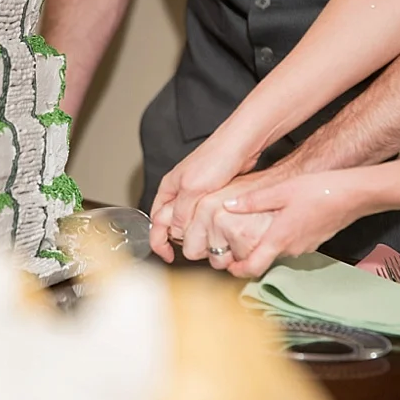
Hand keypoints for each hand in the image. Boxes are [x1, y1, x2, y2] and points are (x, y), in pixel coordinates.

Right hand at [148, 137, 257, 262]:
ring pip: (192, 221)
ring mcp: (198, 192)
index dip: (158, 241)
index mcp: (169, 188)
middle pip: (173, 223)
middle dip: (180, 239)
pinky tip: (219, 231)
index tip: (168, 256)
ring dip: (197, 233)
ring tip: (207, 243)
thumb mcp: (193, 189)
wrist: (243, 143)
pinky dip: (210, 226)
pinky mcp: (215, 193)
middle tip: (193, 250)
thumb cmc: (216, 157)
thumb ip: (181, 212)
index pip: (155, 221)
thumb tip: (174, 232)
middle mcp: (181, 191)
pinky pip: (207, 216)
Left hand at [218, 169, 373, 277]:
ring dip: (269, 243)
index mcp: (279, 239)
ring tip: (260, 227)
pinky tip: (285, 220)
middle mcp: (292, 248)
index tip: (227, 266)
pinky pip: (294, 244)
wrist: (355, 194)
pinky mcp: (315, 240)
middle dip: (251, 253)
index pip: (253, 268)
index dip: (237, 271)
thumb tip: (229, 205)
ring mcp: (306, 246)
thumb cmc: (322, 192)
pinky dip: (285, 237)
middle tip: (237, 241)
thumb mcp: (282, 191)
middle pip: (265, 259)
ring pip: (280, 251)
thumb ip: (253, 201)